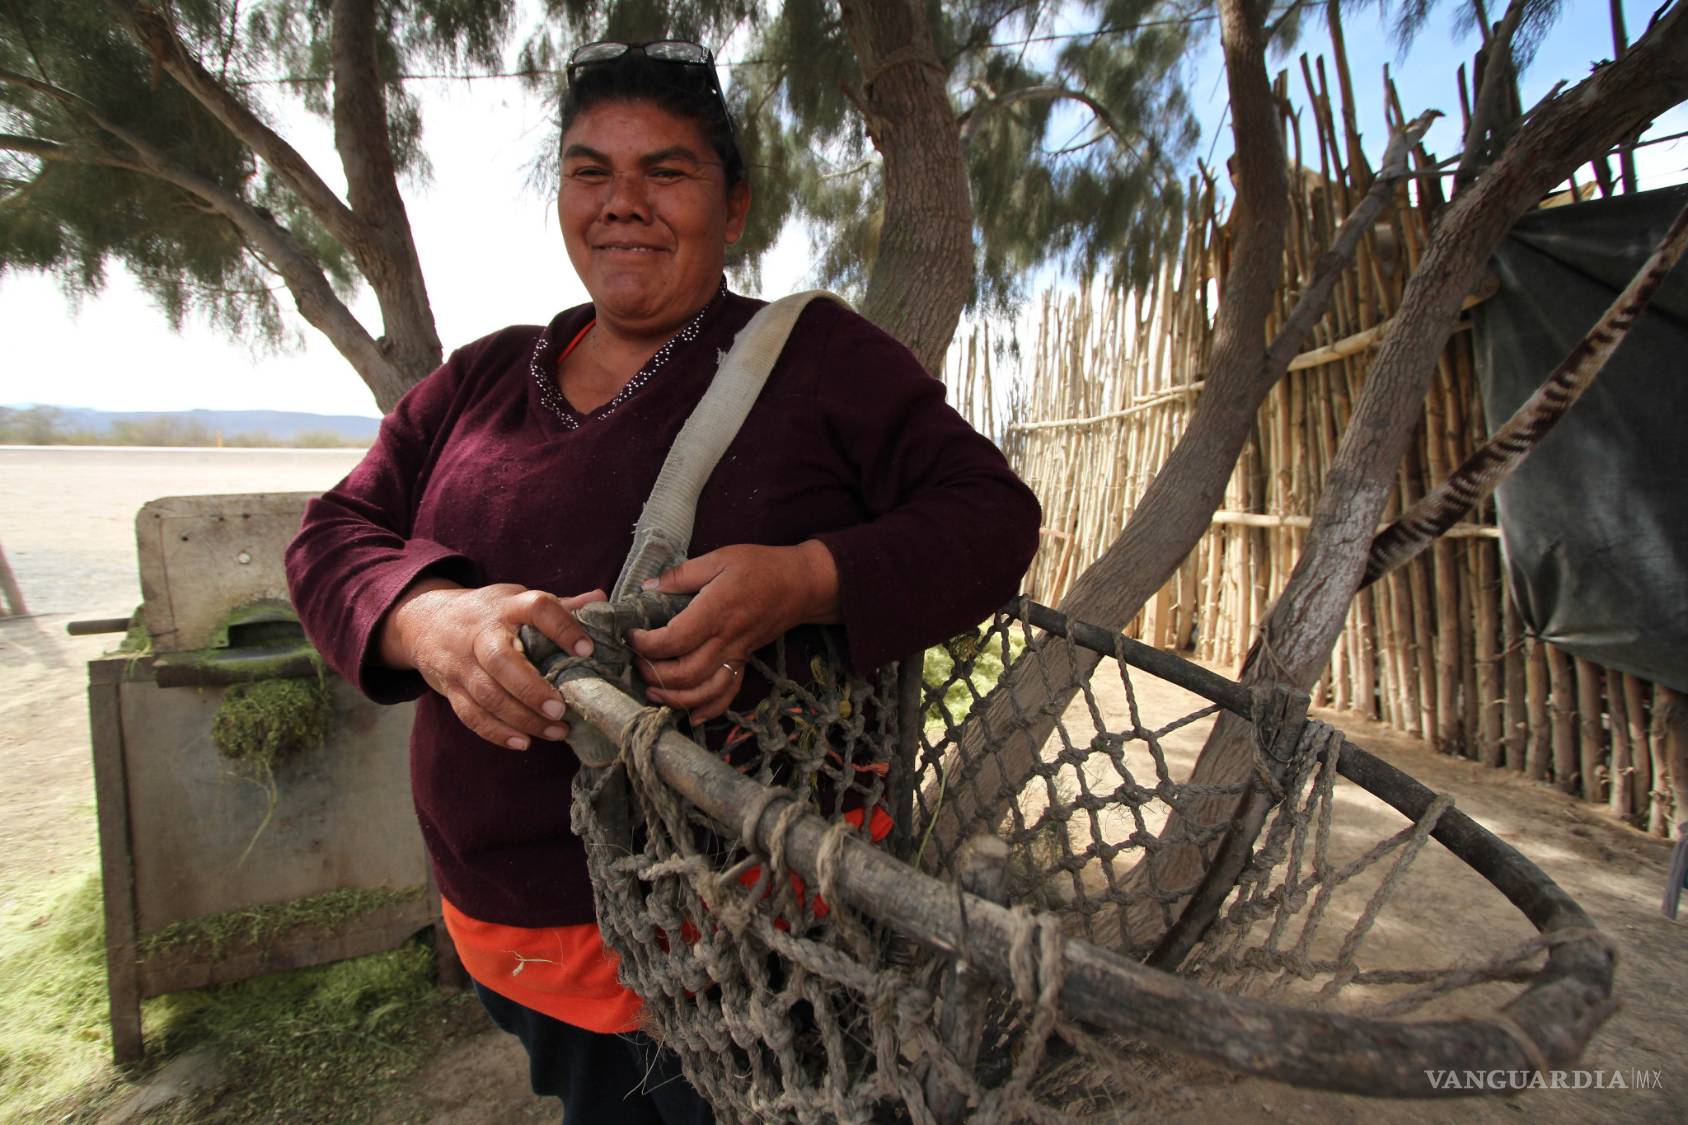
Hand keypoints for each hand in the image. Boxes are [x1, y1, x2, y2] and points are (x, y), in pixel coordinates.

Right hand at [379, 578, 606, 749]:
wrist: (426, 622)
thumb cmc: (488, 613)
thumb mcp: (518, 600)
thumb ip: (559, 605)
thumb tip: (600, 599)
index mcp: (507, 607)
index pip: (537, 609)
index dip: (563, 628)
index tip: (587, 650)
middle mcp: (481, 634)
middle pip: (501, 661)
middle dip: (532, 689)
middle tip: (561, 709)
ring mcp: (462, 663)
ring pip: (488, 695)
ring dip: (522, 718)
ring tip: (556, 731)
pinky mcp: (451, 688)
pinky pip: (471, 715)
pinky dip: (497, 732)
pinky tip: (523, 742)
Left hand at [628, 541, 839, 722]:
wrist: (800, 584)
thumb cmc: (759, 566)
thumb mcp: (719, 558)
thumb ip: (682, 574)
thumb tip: (647, 588)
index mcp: (716, 610)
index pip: (675, 639)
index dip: (647, 644)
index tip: (631, 635)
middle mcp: (726, 639)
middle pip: (685, 673)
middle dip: (654, 674)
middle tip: (636, 662)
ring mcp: (737, 655)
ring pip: (704, 691)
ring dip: (674, 698)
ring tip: (652, 691)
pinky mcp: (745, 663)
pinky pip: (728, 695)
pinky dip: (708, 710)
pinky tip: (691, 715)